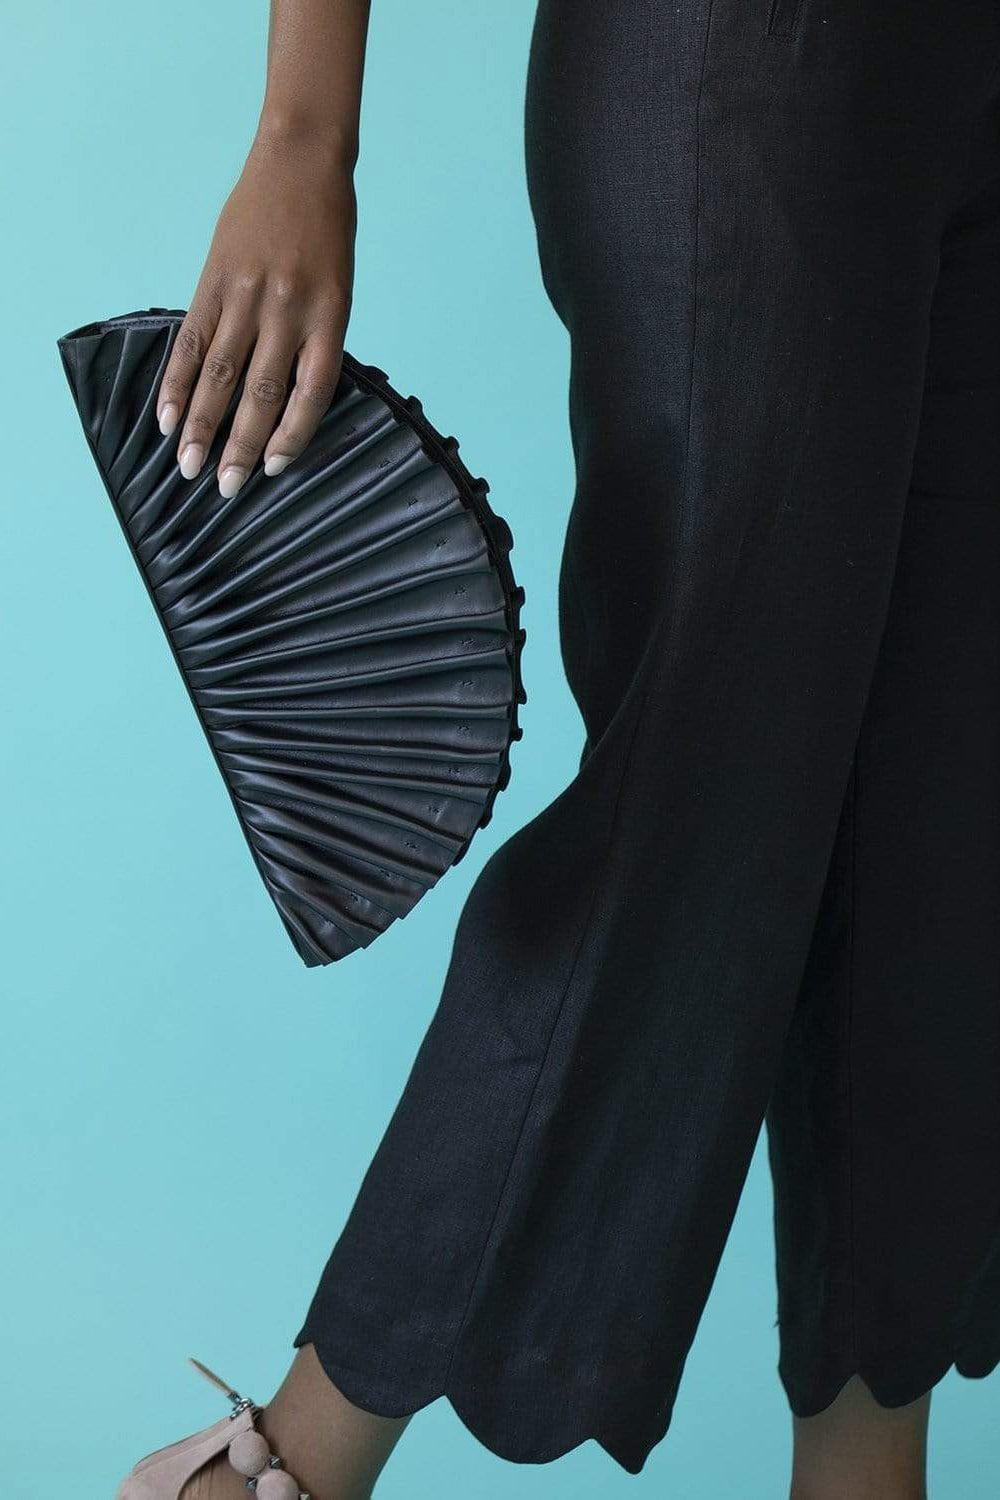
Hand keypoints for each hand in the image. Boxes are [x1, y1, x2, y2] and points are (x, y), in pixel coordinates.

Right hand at [155, 122, 355, 496]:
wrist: (301, 161)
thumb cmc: (327, 232)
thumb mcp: (337, 288)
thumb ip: (315, 339)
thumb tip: (286, 398)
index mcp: (330, 316)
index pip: (311, 392)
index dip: (292, 435)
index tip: (272, 468)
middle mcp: (289, 311)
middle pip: (261, 392)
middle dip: (239, 445)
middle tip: (224, 487)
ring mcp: (247, 295)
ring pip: (220, 374)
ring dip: (201, 424)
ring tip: (188, 465)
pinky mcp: (214, 281)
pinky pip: (193, 341)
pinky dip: (178, 381)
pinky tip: (168, 416)